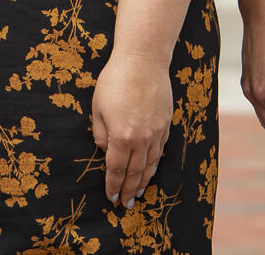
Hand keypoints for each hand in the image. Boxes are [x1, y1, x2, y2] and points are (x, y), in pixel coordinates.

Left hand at [90, 51, 170, 206]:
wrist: (143, 60)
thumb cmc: (115, 80)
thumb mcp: (98, 107)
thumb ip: (100, 134)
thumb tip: (105, 151)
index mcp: (121, 136)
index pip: (115, 169)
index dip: (112, 185)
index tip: (110, 197)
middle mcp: (141, 138)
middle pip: (135, 172)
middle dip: (128, 190)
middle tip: (125, 204)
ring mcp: (156, 132)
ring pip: (150, 164)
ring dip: (143, 181)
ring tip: (137, 193)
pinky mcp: (166, 124)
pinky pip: (160, 150)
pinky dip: (154, 164)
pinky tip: (150, 169)